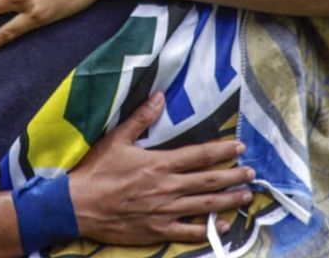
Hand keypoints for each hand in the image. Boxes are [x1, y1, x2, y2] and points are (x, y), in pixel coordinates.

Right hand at [70, 93, 254, 244]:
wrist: (77, 205)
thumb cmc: (96, 170)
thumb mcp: (117, 139)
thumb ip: (141, 118)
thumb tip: (160, 97)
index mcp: (159, 163)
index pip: (199, 155)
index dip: (222, 150)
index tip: (239, 147)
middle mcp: (167, 187)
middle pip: (208, 180)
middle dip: (233, 175)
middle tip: (251, 172)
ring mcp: (164, 211)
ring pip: (205, 205)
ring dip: (228, 199)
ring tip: (246, 195)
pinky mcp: (157, 230)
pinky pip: (189, 231)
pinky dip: (209, 229)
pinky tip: (223, 226)